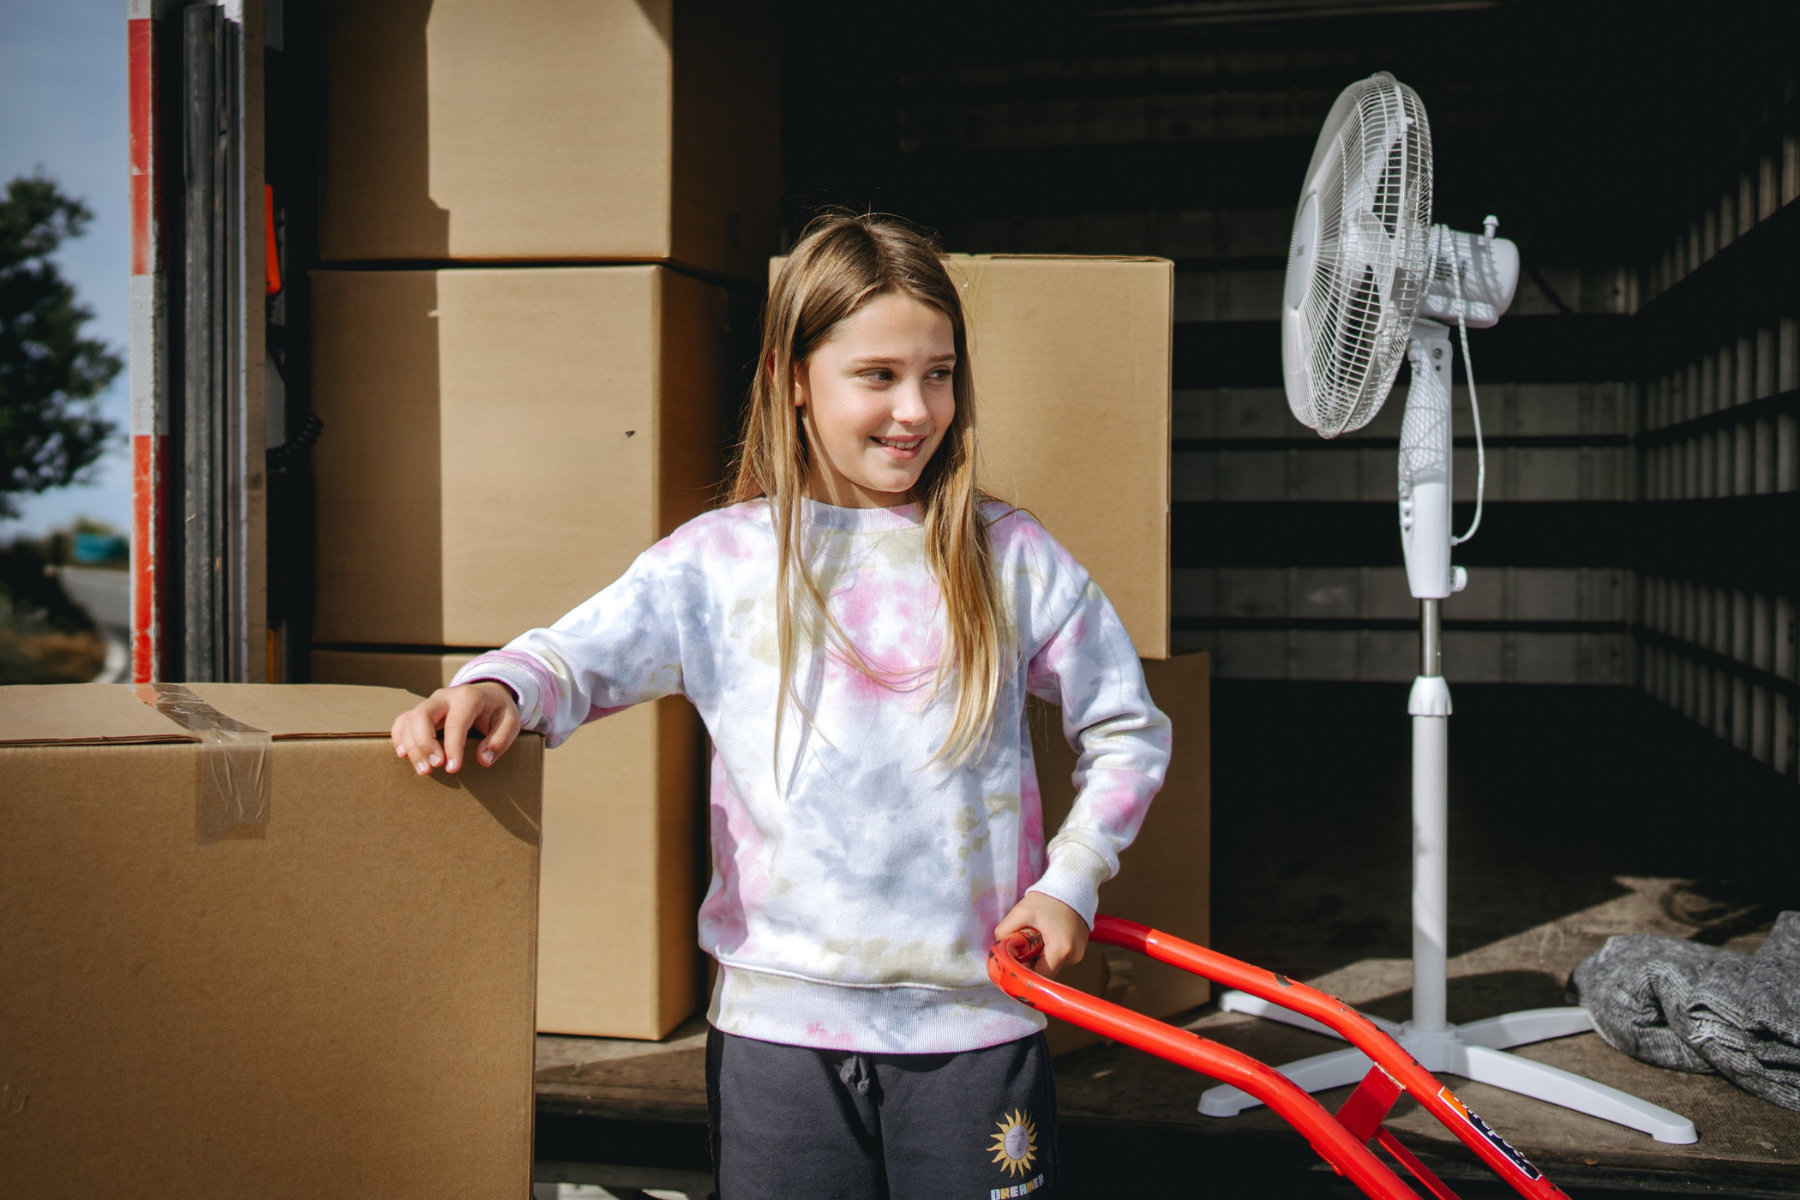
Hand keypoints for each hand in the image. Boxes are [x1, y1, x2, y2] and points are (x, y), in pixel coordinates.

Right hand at [389, 682, 520, 776]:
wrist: (489, 694)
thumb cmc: (499, 710)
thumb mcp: (511, 722)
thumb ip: (500, 740)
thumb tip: (483, 760)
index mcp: (468, 697)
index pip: (455, 723)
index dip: (452, 747)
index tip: (453, 769)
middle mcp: (445, 697)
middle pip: (422, 716)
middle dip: (424, 744)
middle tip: (433, 768)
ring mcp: (430, 703)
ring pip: (410, 720)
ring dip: (412, 747)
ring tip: (424, 771)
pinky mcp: (422, 711)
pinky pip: (403, 721)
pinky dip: (400, 737)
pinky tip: (404, 755)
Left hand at [995, 892, 1088, 978]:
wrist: (1072, 885)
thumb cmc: (1047, 898)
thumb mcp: (1020, 912)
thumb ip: (1004, 932)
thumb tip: (998, 949)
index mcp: (1061, 950)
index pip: (1038, 976)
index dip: (1023, 971)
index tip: (1013, 962)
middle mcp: (1074, 956)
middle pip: (1044, 972)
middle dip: (1030, 961)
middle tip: (1022, 943)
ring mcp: (1078, 954)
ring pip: (1051, 965)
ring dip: (1039, 955)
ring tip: (1037, 933)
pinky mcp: (1079, 950)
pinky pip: (1058, 958)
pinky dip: (1048, 950)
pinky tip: (1046, 933)